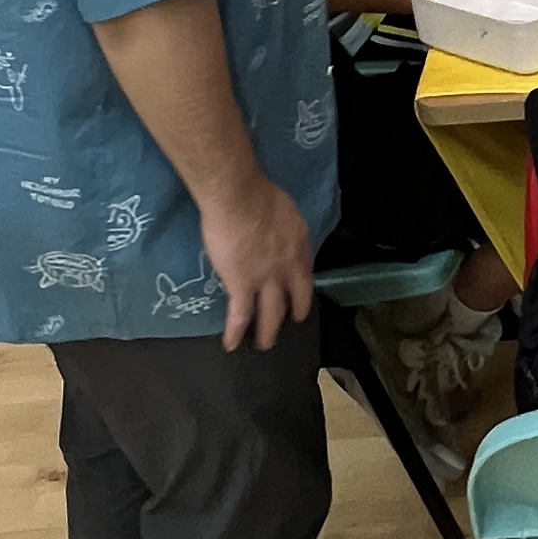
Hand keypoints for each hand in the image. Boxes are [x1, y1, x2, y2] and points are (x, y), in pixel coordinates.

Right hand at [202, 171, 313, 352]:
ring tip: (264, 344)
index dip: (302, 285)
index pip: (305, 272)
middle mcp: (288, 267)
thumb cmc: (258, 194)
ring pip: (271, 314)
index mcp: (299, 245)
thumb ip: (285, 226)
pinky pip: (240, 316)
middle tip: (291, 323)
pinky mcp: (242, 286)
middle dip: (294, 313)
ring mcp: (266, 279)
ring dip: (268, 332)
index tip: (299, 292)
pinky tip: (232, 344)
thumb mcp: (285, 210)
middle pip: (295, 298)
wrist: (238, 197)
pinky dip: (236, 332)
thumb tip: (280, 231)